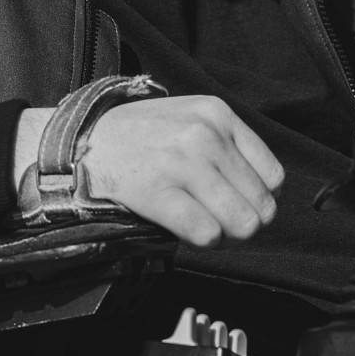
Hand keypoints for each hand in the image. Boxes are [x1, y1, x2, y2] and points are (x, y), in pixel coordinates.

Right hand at [13, 96, 283, 245]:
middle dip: (242, 223)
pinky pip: (207, 233)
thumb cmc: (138, 136)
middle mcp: (204, 135)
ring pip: (243, 224)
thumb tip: (264, 195)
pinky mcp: (158, 191)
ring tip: (201, 224)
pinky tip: (184, 229)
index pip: (273, 178)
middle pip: (262, 207)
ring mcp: (181, 162)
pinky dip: (201, 241)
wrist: (81, 142)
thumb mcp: (189, 118)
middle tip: (217, 220)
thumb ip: (228, 145)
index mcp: (217, 113)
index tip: (235, 203)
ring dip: (224, 235)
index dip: (258, 199)